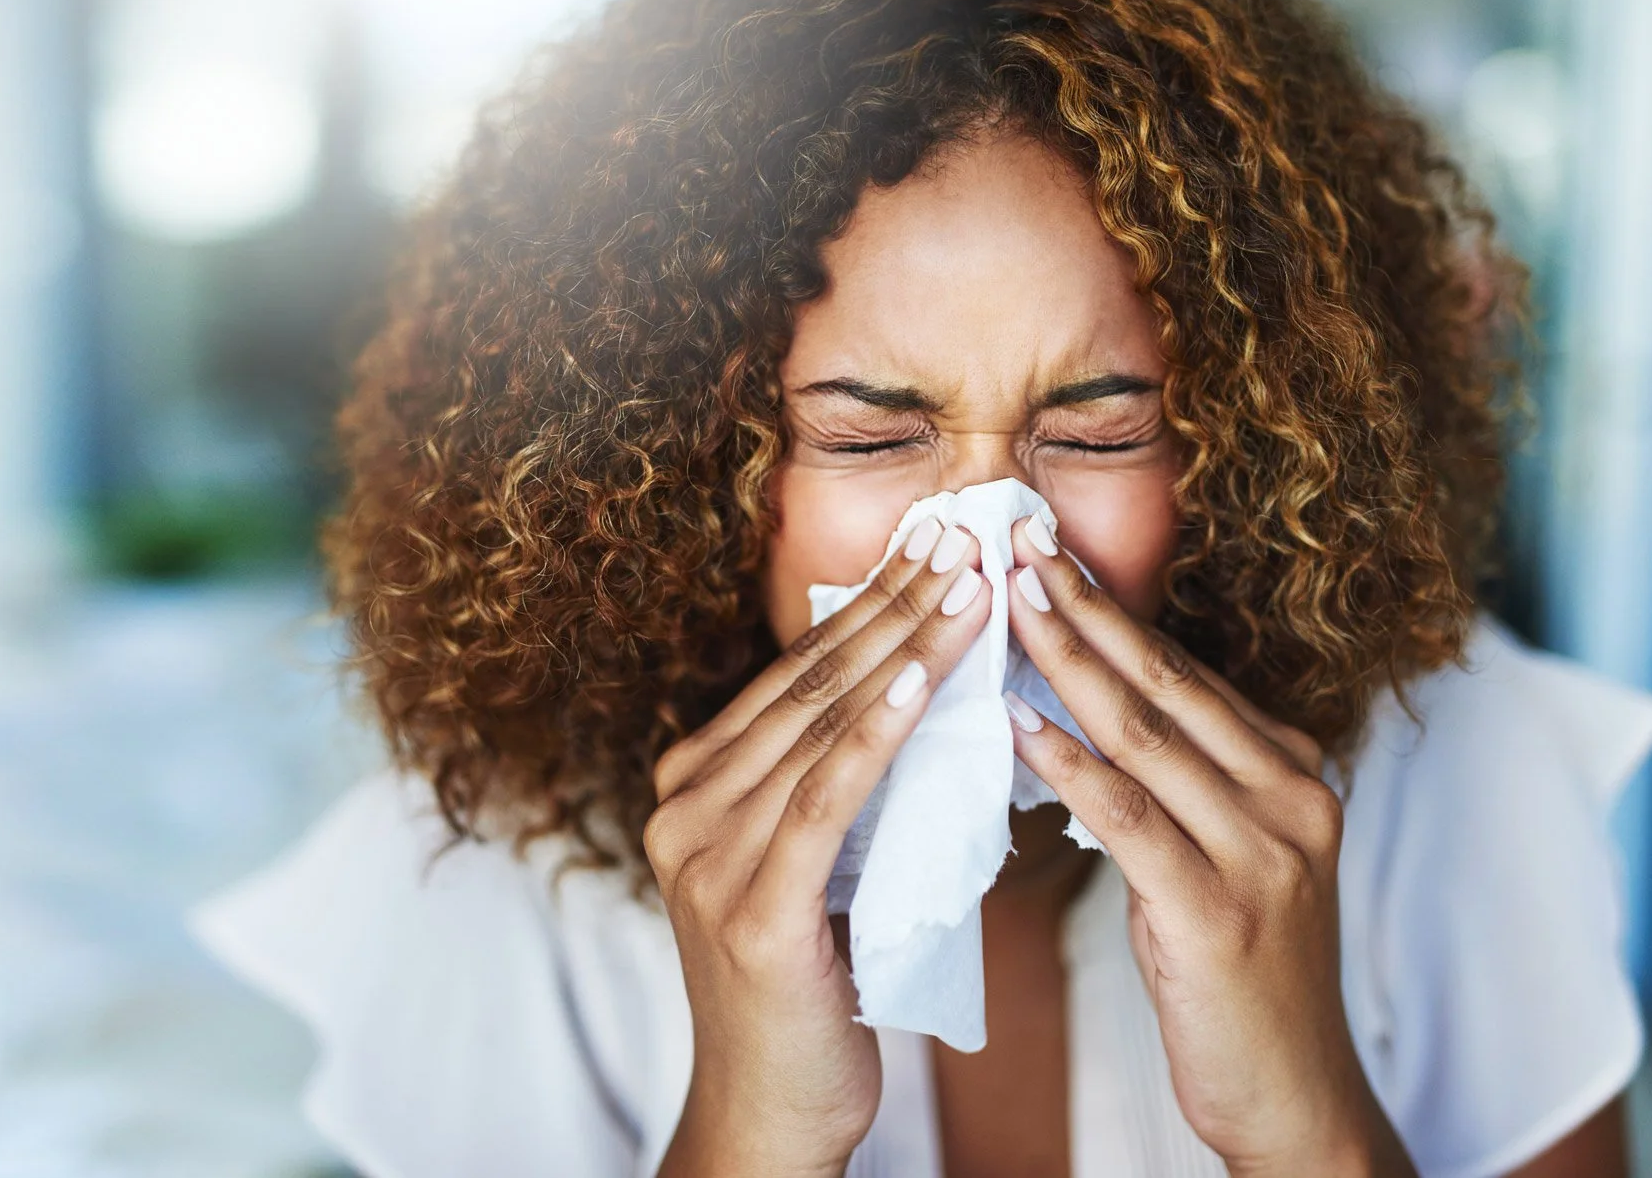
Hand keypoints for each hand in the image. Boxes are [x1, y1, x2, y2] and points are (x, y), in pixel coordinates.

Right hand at [647, 518, 993, 1177]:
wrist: (772, 1111)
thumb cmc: (806, 989)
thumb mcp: (812, 865)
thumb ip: (831, 784)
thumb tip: (912, 689)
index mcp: (693, 788)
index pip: (794, 676)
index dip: (867, 605)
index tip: (934, 547)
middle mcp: (684, 808)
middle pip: (806, 685)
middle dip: (892, 604)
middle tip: (962, 539)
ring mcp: (707, 856)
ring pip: (820, 726)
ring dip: (903, 648)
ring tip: (967, 589)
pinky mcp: (750, 908)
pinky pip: (825, 798)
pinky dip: (877, 732)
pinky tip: (924, 680)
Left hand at [1000, 513, 1415, 1177]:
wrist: (1294, 1096)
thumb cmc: (1237, 975)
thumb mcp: (1220, 857)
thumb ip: (1174, 783)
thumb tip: (1079, 706)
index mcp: (1293, 773)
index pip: (1187, 672)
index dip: (1112, 608)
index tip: (1046, 551)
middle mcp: (1291, 797)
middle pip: (1167, 682)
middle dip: (1085, 606)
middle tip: (1017, 538)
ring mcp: (1264, 852)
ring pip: (1146, 733)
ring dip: (1067, 659)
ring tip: (1006, 600)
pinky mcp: (1218, 910)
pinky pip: (1129, 816)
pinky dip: (1070, 762)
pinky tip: (1016, 722)